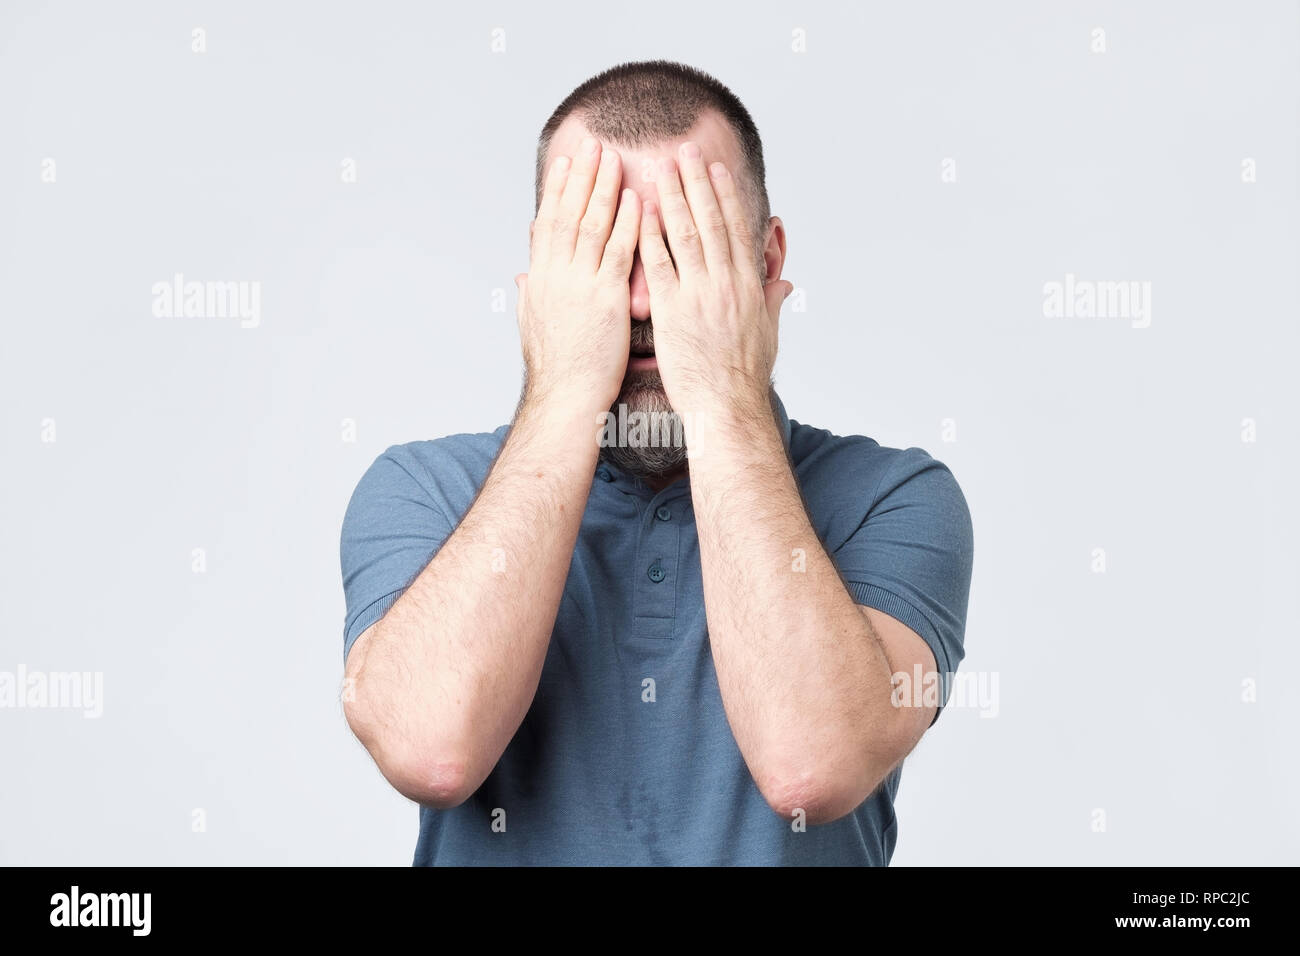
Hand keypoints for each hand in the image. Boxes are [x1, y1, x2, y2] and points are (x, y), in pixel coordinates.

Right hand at [516, 137, 640, 412]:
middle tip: (593, 143)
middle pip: (569, 214)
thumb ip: (529, 296)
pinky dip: (627, 224)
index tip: (567, 162)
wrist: (565, 398)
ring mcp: (579, 285)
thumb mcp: (533, 327)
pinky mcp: (605, 300)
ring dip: (604, 189)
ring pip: (592, 226)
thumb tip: (523, 276)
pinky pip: (618, 253)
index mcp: (540, 280)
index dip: (558, 190)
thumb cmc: (557, 371)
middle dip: (581, 176)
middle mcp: (556, 276)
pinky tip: (637, 200)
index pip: (549, 223)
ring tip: (615, 158)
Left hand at [638, 144, 792, 418]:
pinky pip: (659, 266)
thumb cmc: (746, 378)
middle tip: (683, 150)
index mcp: (748, 286)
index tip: (714, 169)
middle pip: (710, 222)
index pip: (736, 229)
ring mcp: (699, 295)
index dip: (724, 195)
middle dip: (696, 182)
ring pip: (685, 235)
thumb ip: (772, 304)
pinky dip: (650, 237)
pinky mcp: (673, 312)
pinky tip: (640, 212)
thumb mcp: (768, 335)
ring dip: (672, 197)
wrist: (727, 407)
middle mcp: (725, 283)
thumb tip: (785, 285)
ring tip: (660, 167)